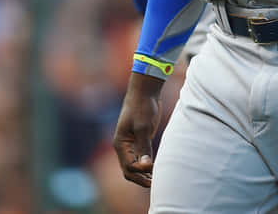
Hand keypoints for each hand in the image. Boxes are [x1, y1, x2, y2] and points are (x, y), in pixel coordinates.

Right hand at [112, 72, 163, 186]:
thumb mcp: (143, 127)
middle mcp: (123, 146)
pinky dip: (146, 166)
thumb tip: (146, 167)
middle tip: (155, 185)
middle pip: (129, 171)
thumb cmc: (142, 107)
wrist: (144, 91)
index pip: (129, 167)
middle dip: (140, 179)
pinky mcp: (138, 140)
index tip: (154, 169)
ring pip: (134, 166)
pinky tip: (156, 169)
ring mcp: (130, 144)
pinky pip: (140, 158)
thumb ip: (144, 147)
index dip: (141, 172)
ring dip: (143, 175)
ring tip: (157, 181)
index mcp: (120, 144)